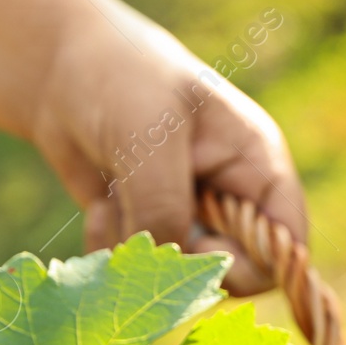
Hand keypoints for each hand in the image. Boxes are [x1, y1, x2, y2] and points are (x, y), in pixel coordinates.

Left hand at [27, 0, 305, 294]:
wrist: (60, 66)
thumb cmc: (120, 79)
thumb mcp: (148, 137)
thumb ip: (166, 208)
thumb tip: (168, 274)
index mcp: (258, 168)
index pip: (285, 248)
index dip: (253, 265)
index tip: (199, 245)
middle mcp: (232, 200)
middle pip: (233, 273)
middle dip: (183, 262)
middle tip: (143, 224)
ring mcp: (189, 217)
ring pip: (179, 278)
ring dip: (139, 251)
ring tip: (113, 201)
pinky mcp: (148, 229)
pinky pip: (140, 271)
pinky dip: (113, 250)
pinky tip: (98, 209)